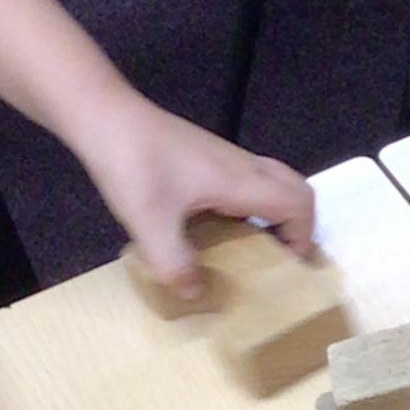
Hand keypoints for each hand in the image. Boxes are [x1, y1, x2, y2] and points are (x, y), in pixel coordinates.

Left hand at [67, 103, 315, 299]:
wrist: (105, 116)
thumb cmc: (133, 165)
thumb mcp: (150, 224)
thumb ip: (175, 264)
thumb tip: (196, 294)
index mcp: (241, 182)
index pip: (299, 204)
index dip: (304, 238)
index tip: (287, 266)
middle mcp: (243, 166)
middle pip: (296, 188)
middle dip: (297, 225)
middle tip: (277, 255)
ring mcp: (225, 156)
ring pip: (272, 183)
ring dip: (272, 214)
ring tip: (246, 248)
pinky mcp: (205, 155)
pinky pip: (246, 180)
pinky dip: (248, 205)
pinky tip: (212, 225)